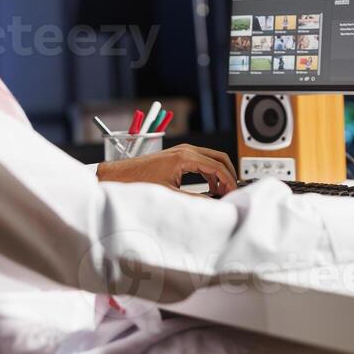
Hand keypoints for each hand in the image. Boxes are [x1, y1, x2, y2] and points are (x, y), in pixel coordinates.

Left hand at [97, 145, 237, 195]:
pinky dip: (210, 172)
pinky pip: (201, 161)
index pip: (218, 166)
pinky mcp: (178, 156)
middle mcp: (186, 150)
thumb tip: (213, 203)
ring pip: (211, 158)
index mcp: (186, 156)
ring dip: (219, 173)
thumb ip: (195, 199)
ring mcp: (182, 151)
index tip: (234, 192)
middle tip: (232, 191)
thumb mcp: (170, 194)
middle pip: (219, 157)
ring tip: (222, 191)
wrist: (119, 176)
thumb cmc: (139, 182)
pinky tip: (210, 186)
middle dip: (228, 174)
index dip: (229, 180)